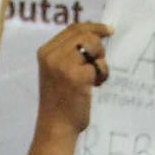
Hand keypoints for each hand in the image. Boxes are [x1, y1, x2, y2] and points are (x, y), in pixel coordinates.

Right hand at [35, 21, 111, 139]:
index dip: (93, 27)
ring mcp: (63, 66)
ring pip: (94, 46)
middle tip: (99, 63)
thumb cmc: (60, 101)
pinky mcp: (77, 77)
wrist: (56, 127)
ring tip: (95, 77)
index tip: (108, 30)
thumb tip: (95, 34)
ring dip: (101, 61)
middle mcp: (52, 56)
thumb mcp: (57, 71)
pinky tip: (95, 86)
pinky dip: (102, 74)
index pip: (73, 28)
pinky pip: (99, 65)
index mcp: (45, 52)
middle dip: (99, 46)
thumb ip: (68, 53)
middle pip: (85, 34)